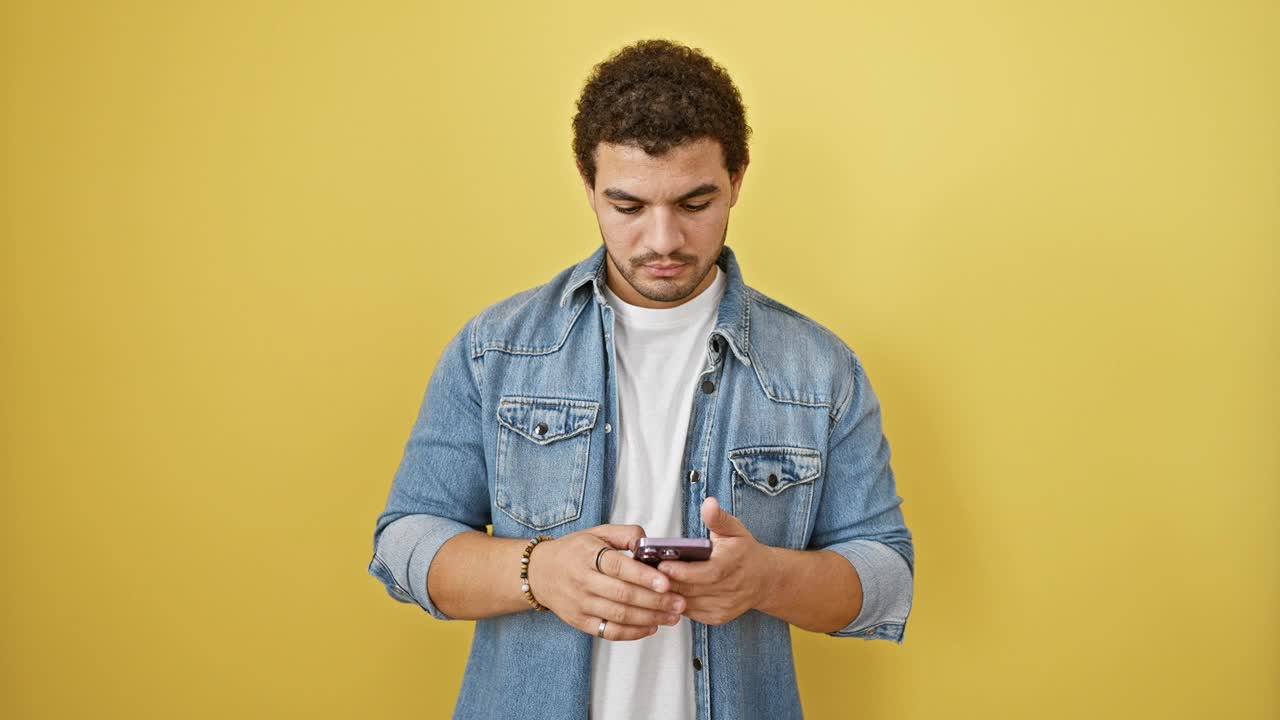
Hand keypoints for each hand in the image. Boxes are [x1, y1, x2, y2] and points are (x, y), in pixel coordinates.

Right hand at [525, 524, 686, 640]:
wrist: (539, 572)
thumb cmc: (574, 551)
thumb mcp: (597, 533)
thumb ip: (625, 534)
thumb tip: (649, 543)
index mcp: (587, 555)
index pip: (618, 567)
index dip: (644, 576)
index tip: (667, 582)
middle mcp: (582, 581)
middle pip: (622, 595)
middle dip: (655, 601)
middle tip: (679, 602)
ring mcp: (580, 604)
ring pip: (619, 615)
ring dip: (649, 618)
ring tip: (672, 616)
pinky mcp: (580, 622)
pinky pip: (609, 632)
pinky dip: (632, 633)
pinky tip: (651, 627)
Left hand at [656, 497, 774, 625]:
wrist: (765, 580)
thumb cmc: (745, 551)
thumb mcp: (735, 529)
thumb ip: (718, 518)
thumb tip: (709, 503)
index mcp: (733, 563)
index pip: (706, 572)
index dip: (682, 571)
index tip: (662, 563)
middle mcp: (730, 588)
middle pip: (692, 589)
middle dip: (668, 582)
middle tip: (646, 572)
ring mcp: (724, 606)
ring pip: (689, 603)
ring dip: (668, 594)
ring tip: (650, 582)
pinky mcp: (718, 617)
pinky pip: (691, 613)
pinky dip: (676, 603)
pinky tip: (665, 593)